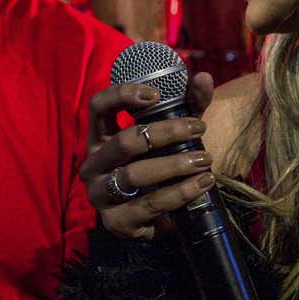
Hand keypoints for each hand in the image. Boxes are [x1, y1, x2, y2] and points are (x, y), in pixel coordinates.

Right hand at [80, 70, 217, 239]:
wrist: (158, 217)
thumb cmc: (161, 166)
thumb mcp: (175, 134)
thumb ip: (189, 106)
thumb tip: (203, 77)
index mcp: (100, 137)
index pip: (98, 106)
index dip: (122, 95)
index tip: (156, 94)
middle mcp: (93, 164)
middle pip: (124, 141)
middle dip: (166, 133)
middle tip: (199, 128)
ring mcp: (100, 194)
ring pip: (134, 174)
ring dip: (175, 165)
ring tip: (205, 160)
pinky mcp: (116, 221)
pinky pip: (149, 204)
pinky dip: (180, 193)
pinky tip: (202, 184)